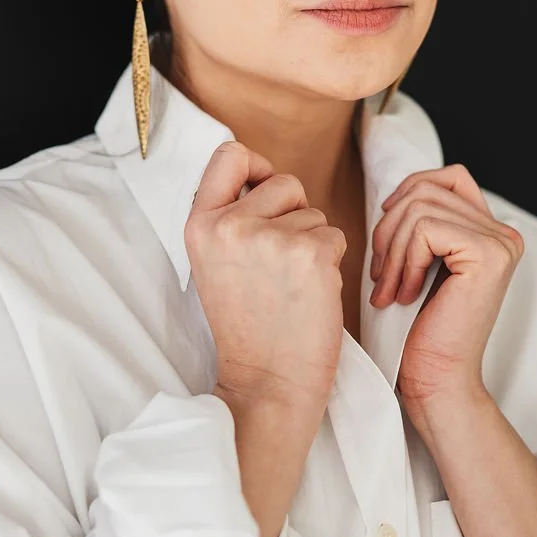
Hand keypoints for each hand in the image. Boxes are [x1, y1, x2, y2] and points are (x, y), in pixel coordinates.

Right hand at [185, 140, 346, 420]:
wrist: (267, 382)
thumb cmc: (247, 326)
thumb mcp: (213, 263)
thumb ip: (229, 217)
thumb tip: (260, 173)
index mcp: (200, 224)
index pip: (229, 153)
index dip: (256, 167)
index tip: (264, 192)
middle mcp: (231, 225)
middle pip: (284, 181)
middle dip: (293, 214)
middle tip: (278, 263)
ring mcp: (272, 238)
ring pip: (314, 212)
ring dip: (313, 242)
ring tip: (291, 285)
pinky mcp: (312, 254)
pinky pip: (336, 235)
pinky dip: (332, 262)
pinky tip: (310, 294)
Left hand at [369, 162, 523, 428]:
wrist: (436, 378)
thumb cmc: (420, 329)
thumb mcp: (420, 264)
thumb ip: (422, 226)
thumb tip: (397, 193)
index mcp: (492, 233)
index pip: (449, 177)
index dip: (410, 189)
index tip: (386, 228)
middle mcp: (504, 234)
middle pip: (427, 189)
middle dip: (389, 228)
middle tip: (380, 273)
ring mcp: (500, 243)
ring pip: (420, 208)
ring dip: (392, 250)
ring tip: (389, 288)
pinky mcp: (488, 254)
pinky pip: (426, 229)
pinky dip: (404, 260)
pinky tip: (403, 294)